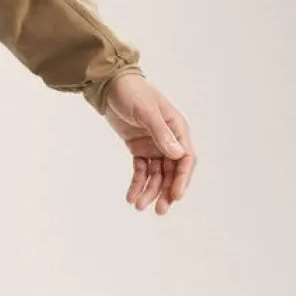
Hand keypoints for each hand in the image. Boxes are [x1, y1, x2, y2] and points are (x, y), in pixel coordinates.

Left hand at [102, 73, 195, 213]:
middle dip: (166, 191)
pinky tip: (131, 196)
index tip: (176, 196)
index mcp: (177, 129)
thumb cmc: (133, 92)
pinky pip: (141, 169)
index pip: (185, 159)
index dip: (182, 179)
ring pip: (156, 174)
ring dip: (150, 190)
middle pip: (172, 171)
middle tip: (159, 210)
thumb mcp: (146, 110)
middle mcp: (169, 139)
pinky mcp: (139, 148)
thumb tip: (177, 154)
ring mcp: (154, 145)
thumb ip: (161, 132)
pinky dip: (137, 183)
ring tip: (139, 206)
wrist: (110, 84)